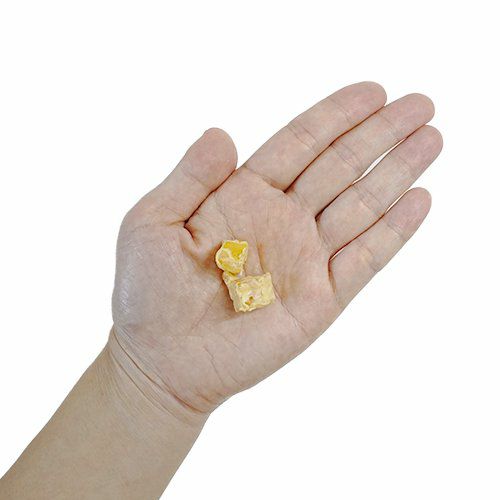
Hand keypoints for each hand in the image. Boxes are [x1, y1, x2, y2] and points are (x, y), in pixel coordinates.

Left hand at [110, 82, 441, 416]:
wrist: (165, 362)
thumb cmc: (148, 293)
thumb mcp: (153, 223)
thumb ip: (189, 177)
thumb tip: (223, 133)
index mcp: (242, 195)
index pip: (298, 144)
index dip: (334, 117)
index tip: (373, 92)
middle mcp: (281, 219)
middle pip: (339, 167)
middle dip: (379, 135)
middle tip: (421, 105)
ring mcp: (305, 258)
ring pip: (360, 206)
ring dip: (396, 173)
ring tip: (432, 140)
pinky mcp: (322, 298)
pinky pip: (365, 259)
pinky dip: (393, 232)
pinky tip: (420, 201)